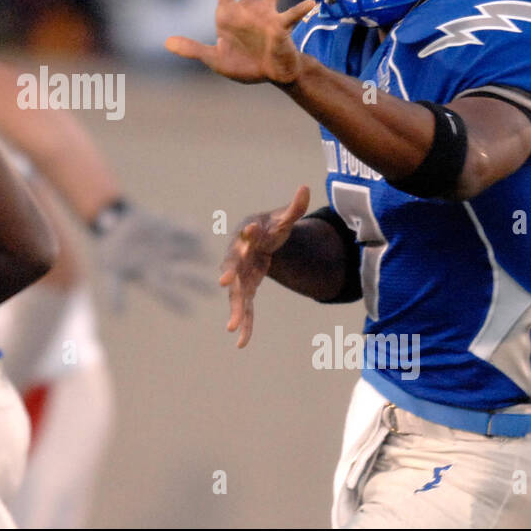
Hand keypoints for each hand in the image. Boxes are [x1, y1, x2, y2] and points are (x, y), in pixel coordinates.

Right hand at [97, 203, 212, 313]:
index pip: (164, 290)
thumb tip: (118, 314)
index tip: (189, 312)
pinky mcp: (169, 228)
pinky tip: (199, 234)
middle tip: (214, 291)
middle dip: (197, 283)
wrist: (115, 225)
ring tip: (209, 259)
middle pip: (183, 275)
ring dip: (198, 255)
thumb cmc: (113, 253)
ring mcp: (168, 245)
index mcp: (150, 274)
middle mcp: (163, 263)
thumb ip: (115, 291)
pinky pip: (183, 231)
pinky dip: (189, 232)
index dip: (175, 300)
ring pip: (188, 253)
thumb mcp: (111, 271)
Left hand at [165, 0, 315, 84]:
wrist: (268, 76)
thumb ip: (193, 50)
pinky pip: (290, 17)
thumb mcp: (214, 59)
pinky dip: (299, 10)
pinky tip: (309, 3)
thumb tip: (167, 43)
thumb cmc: (242, 64)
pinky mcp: (281, 27)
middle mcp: (250, 6)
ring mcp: (267, 14)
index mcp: (230, 12)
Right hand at [220, 185, 310, 347]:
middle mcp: (239, 257)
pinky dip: (245, 325)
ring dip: (235, 309)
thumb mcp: (284, 218)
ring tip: (233, 328)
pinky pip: (245, 309)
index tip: (251, 230)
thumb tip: (306, 188)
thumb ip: (294, 207)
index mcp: (247, 236)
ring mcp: (240, 276)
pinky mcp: (246, 291)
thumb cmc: (270, 227)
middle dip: (230, 273)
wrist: (259, 243)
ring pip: (236, 293)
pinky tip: (242, 343)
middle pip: (233, 265)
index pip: (248, 234)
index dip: (250, 233)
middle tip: (224, 281)